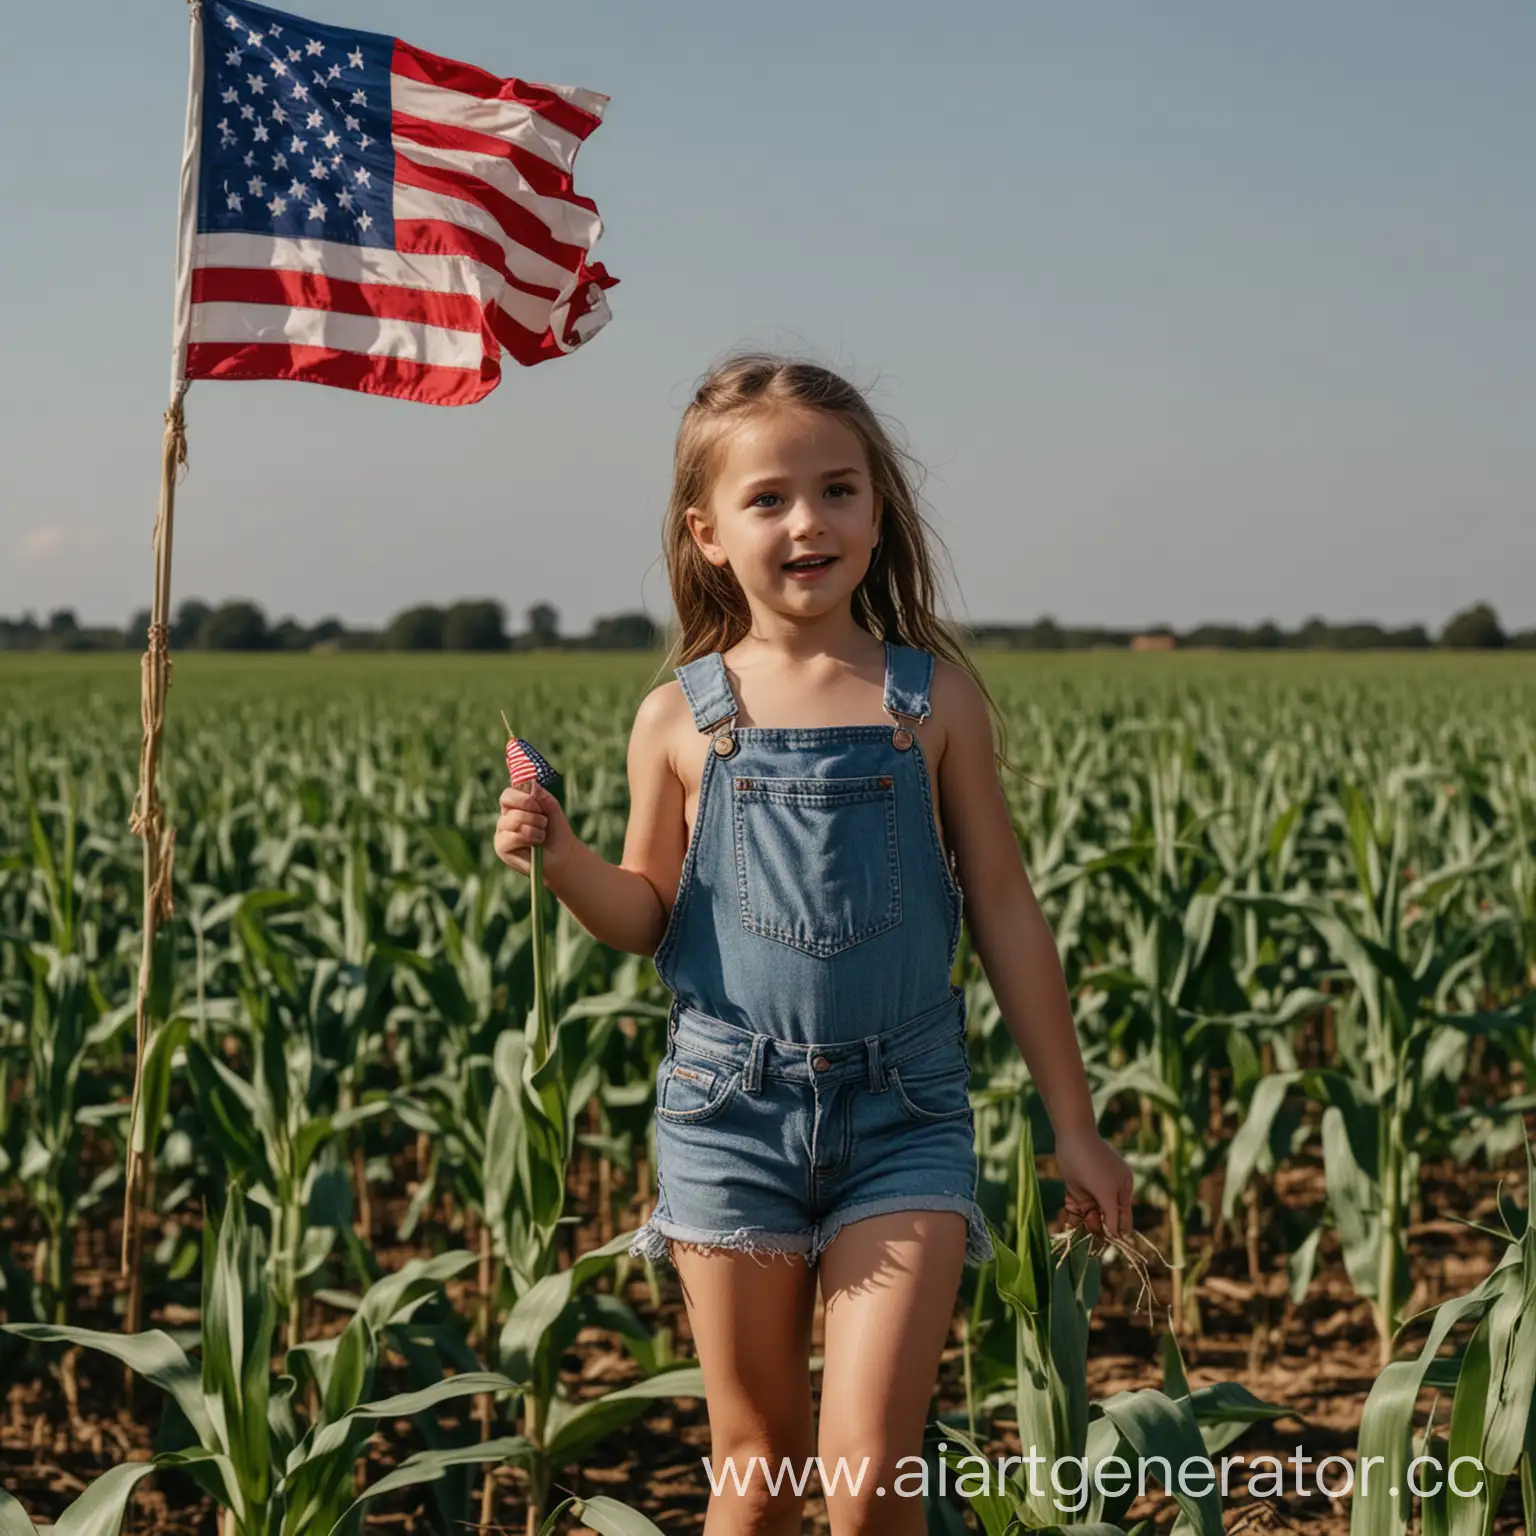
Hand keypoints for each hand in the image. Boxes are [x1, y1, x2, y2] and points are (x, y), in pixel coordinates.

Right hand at [494, 782, 575, 876]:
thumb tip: (531, 784)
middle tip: (544, 823)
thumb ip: (542, 796)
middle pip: (511, 807)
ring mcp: (501, 833)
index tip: (538, 805)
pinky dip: (530, 838)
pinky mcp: (501, 847)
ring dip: (535, 827)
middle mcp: (505, 818)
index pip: (508, 795)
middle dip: (533, 814)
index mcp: (514, 807)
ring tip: (542, 834)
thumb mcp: (552, 808)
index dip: (522, 798)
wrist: (561, 855)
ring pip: (513, 821)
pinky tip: (536, 845)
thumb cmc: (555, 830)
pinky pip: (513, 836)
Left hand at [1055, 1127, 1134, 1242]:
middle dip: (1109, 1225)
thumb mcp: (1076, 1190)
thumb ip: (1088, 1210)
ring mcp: (1125, 1179)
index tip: (1099, 1241)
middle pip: (1123, 1217)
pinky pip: (1120, 1192)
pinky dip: (1107, 1197)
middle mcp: (1121, 1188)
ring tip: (1084, 1206)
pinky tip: (1088, 1197)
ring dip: (1105, 1211)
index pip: (1116, 1225)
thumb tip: (1100, 1229)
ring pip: (1121, 1206)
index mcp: (1109, 1195)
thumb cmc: (1073, 1161)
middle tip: (1092, 1224)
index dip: (1107, 1235)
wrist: (1077, 1132)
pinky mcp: (1124, 1171)